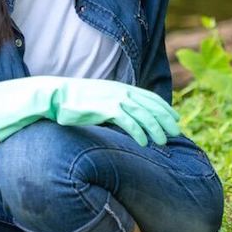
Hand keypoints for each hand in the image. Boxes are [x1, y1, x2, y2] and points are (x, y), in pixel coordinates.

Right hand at [0, 76, 181, 146]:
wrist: (54, 95)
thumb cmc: (75, 101)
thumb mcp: (100, 99)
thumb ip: (114, 105)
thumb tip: (125, 116)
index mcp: (120, 88)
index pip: (150, 97)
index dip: (164, 108)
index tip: (175, 118)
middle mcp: (121, 91)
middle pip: (151, 105)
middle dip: (166, 119)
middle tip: (177, 133)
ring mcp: (113, 99)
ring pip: (144, 114)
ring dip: (156, 129)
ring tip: (163, 142)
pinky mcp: (105, 109)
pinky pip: (128, 122)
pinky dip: (138, 132)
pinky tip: (143, 143)